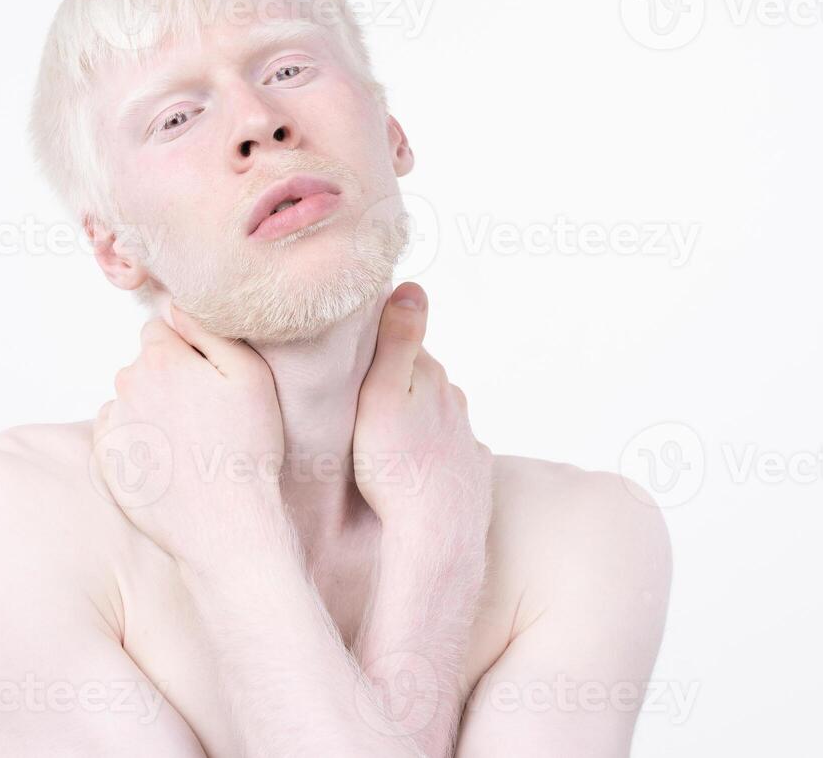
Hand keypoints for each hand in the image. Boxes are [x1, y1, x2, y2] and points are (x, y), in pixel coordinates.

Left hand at [92, 297, 290, 574]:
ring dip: (152, 407)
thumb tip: (177, 305)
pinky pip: (118, 431)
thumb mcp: (249, 375)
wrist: (224, 523)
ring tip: (190, 439)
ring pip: (131, 398)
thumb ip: (209, 329)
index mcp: (160, 358)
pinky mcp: (106, 459)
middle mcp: (126, 384)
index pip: (161, 328)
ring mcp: (114, 423)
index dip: (188, 349)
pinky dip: (137, 438)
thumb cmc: (246, 448)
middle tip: (206, 411)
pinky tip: (169, 458)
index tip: (210, 377)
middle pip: (145, 363)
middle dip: (168, 376)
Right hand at [353, 283, 492, 543]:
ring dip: (414, 418)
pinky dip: (433, 452)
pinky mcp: (473, 470)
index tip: (349, 350)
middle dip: (396, 382)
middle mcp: (455, 401)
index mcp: (430, 377)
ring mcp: (467, 437)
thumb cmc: (397, 467)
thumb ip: (398, 340)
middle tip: (357, 397)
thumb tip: (412, 286)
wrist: (435, 536)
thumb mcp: (383, 396)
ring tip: (383, 436)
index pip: (403, 344)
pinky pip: (450, 451)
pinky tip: (414, 466)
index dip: (375, 345)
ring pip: (436, 415)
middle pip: (421, 380)